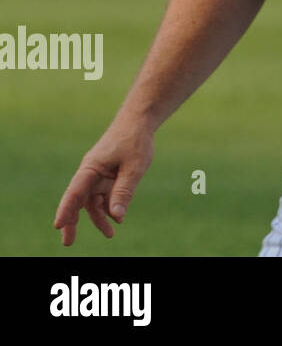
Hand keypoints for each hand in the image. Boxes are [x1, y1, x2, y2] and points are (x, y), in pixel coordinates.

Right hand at [54, 121, 154, 246]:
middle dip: (72, 222)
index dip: (66, 209)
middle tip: (68, 243)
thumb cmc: (135, 142)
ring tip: (110, 234)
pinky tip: (117, 218)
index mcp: (90, 168)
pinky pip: (103, 196)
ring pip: (92, 201)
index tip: (58, 225)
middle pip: (77, 201)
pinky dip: (109, 207)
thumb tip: (117, 217)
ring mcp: (97, 176)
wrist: (139, 123)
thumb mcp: (134, 168)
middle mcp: (90, 173)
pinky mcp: (106, 177)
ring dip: (98, 218)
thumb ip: (124, 191)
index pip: (74, 192)